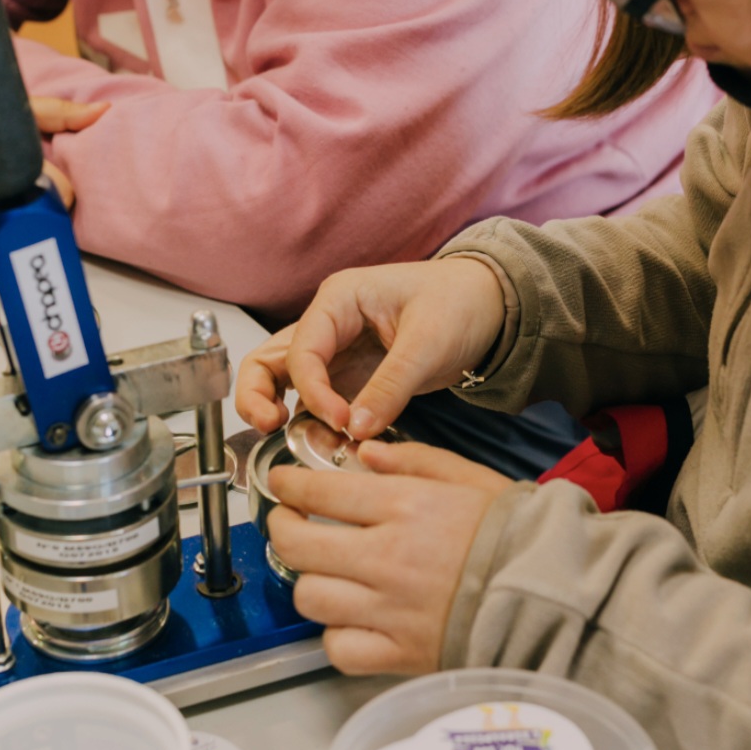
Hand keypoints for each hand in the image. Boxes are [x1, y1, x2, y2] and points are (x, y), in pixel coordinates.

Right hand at [0, 92, 107, 250]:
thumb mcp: (14, 111)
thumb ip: (60, 113)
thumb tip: (103, 111)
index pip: (51, 194)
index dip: (60, 192)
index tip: (57, 187)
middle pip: (30, 225)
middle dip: (40, 216)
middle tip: (38, 200)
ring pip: (5, 243)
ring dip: (16, 230)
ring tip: (12, 206)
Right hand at [235, 257, 505, 437]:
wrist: (492, 307)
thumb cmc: (460, 302)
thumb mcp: (429, 341)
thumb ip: (391, 386)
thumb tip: (355, 431)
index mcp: (338, 300)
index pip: (302, 350)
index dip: (313, 391)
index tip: (341, 421)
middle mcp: (327, 326)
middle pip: (268, 361)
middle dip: (258, 397)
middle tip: (269, 429)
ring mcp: (337, 354)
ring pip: (286, 387)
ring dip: (287, 417)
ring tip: (309, 447)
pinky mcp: (352, 379)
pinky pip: (321, 406)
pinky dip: (320, 428)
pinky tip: (336, 449)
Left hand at [268, 439, 512, 674]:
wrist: (555, 593)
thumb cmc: (515, 532)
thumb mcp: (468, 476)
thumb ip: (412, 460)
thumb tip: (365, 451)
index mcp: (404, 508)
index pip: (319, 494)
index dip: (288, 487)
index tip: (281, 484)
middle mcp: (387, 558)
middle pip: (299, 546)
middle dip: (282, 528)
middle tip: (287, 522)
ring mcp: (389, 610)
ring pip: (311, 597)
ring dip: (308, 581)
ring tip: (320, 571)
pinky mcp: (399, 653)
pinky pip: (339, 648)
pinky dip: (335, 635)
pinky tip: (349, 619)